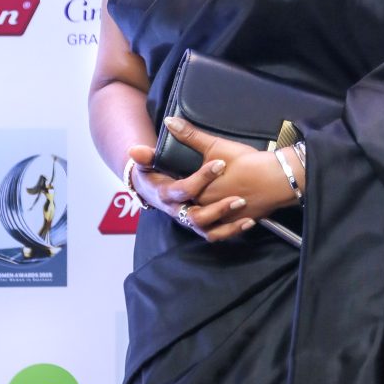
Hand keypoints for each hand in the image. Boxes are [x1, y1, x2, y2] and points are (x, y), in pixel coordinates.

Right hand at [126, 133, 255, 242]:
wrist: (152, 192)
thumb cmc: (154, 174)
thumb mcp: (149, 163)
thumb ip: (147, 156)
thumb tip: (134, 150)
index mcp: (167, 195)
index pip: (184, 190)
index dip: (202, 178)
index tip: (220, 164)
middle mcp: (178, 212)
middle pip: (197, 216)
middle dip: (219, 208)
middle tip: (238, 197)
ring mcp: (190, 221)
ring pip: (208, 229)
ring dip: (228, 222)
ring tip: (244, 210)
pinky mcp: (201, 226)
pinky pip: (216, 234)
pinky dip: (233, 230)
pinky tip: (249, 221)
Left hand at [127, 117, 300, 240]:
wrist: (277, 179)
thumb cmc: (245, 163)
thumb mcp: (215, 146)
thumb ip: (190, 136)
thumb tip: (169, 122)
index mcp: (197, 191)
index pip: (176, 191)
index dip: (167, 183)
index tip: (159, 174)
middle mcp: (207, 208)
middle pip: (188, 211)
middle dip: (181, 203)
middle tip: (170, 195)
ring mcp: (222, 219)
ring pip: (206, 226)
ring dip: (203, 218)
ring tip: (199, 209)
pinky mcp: (237, 222)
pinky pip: (224, 231)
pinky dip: (223, 227)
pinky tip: (222, 219)